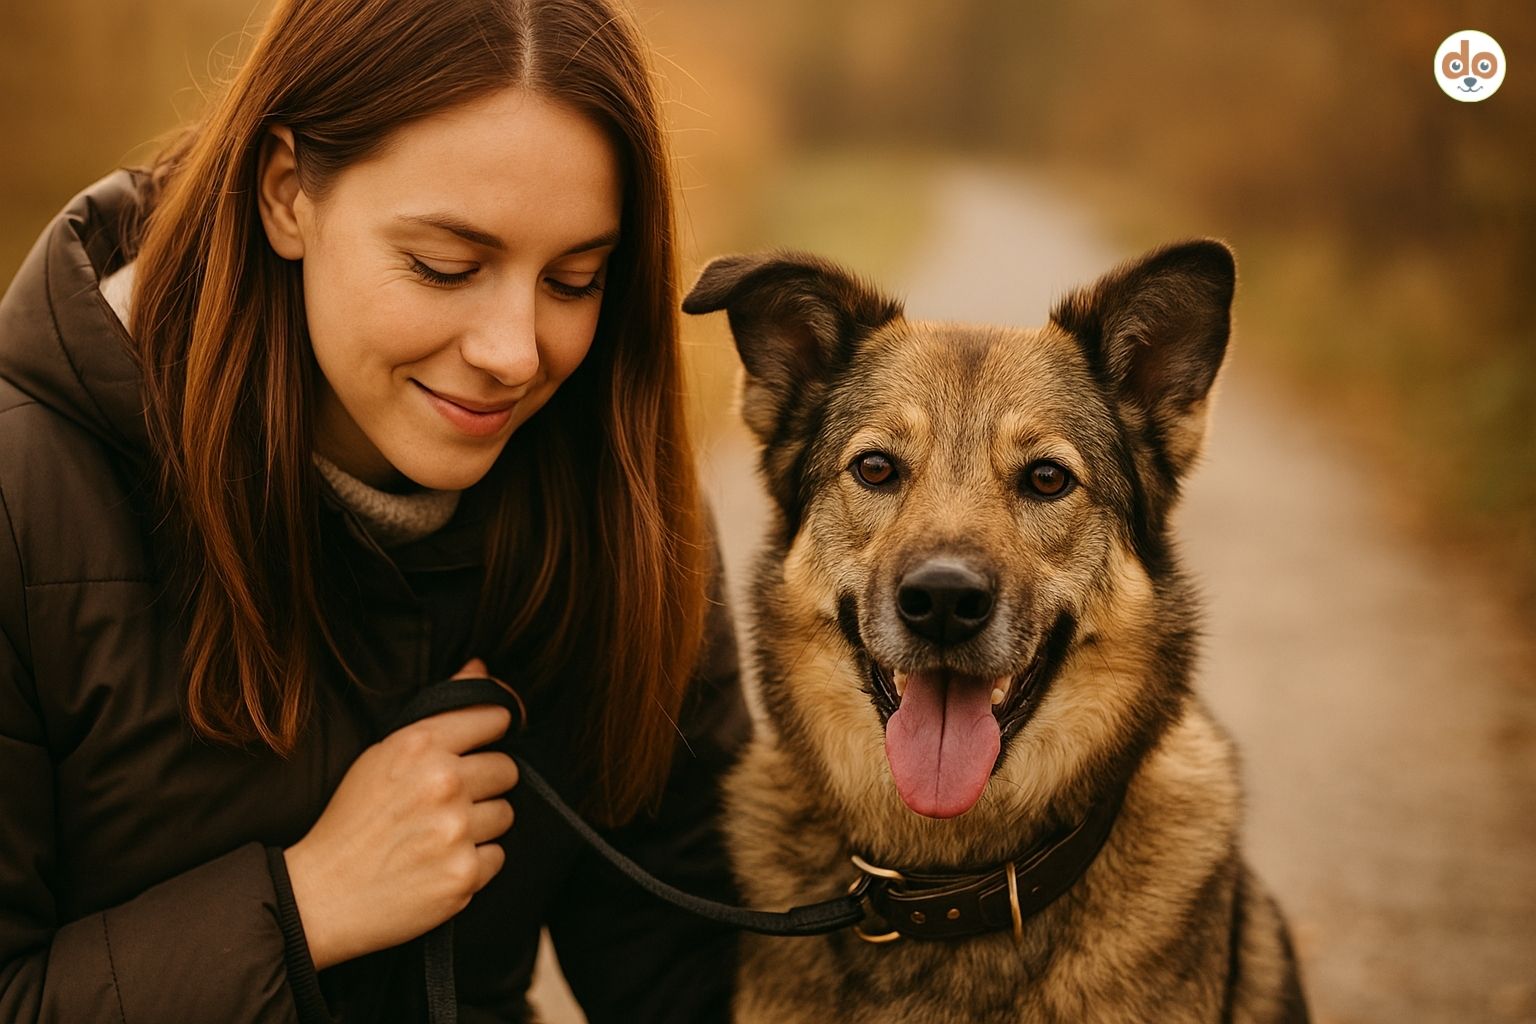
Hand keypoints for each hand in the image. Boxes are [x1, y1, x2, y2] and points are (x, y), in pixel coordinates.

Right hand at [284, 659, 518, 969]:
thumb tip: (481, 667)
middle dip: (486, 784)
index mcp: (419, 745)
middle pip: (506, 769)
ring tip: (440, 835)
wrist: (320, 897)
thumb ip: (439, 713)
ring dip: (481, 825)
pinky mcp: (464, 874)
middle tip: (450, 802)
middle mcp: (443, 782)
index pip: (493, 718)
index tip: (484, 742)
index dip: (492, 731)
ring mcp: (456, 830)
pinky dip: (475, 862)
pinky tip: (439, 864)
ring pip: (506, 814)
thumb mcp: (382, 754)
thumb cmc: (351, 822)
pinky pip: (497, 856)